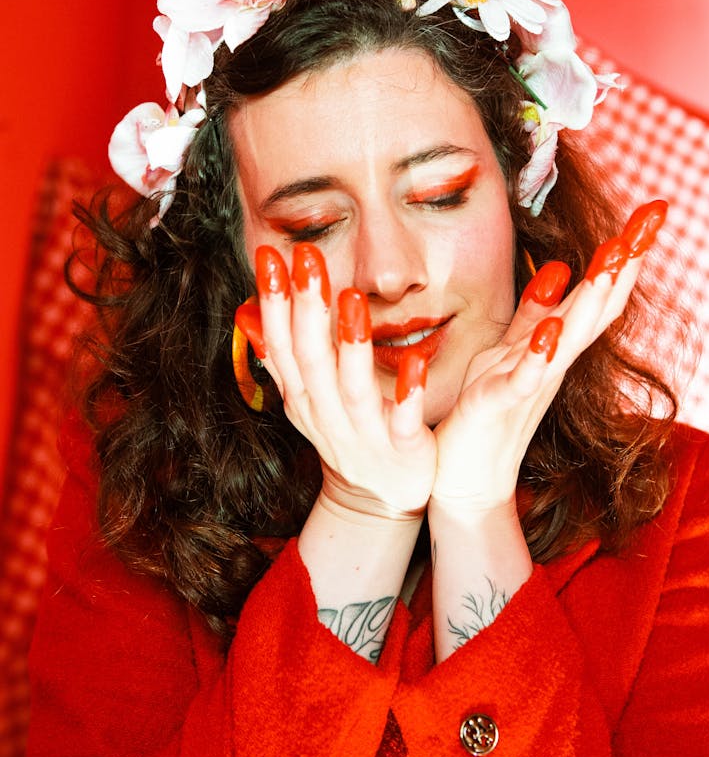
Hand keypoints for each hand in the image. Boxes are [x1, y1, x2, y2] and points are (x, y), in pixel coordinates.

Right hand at [238, 242, 436, 521]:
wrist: (379, 501)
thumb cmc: (346, 434)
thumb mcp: (305, 396)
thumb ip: (280, 356)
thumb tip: (245, 312)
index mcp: (303, 396)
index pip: (282, 344)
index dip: (274, 301)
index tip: (270, 255)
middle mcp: (326, 413)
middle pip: (311, 358)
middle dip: (305, 307)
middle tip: (306, 258)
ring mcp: (363, 433)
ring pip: (352, 387)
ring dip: (350, 344)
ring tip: (351, 298)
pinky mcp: (402, 448)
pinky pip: (403, 420)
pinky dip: (407, 392)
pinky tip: (415, 360)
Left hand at [430, 200, 667, 512]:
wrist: (466, 479)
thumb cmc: (486, 412)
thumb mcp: (509, 351)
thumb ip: (534, 314)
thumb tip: (558, 268)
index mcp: (556, 345)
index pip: (599, 294)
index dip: (625, 253)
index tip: (650, 211)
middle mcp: (553, 361)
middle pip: (598, 307)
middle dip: (624, 263)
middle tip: (651, 220)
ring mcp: (532, 382)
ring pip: (572, 336)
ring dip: (593, 298)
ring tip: (615, 259)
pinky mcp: (501, 404)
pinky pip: (525, 377)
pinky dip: (539, 353)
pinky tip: (551, 329)